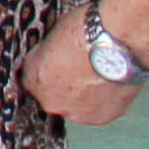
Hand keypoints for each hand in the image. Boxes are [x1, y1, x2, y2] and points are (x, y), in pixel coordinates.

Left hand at [26, 0, 141, 125]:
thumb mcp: (55, 33)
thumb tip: (57, 53)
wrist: (115, 43)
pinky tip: (113, 82)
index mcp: (33, 78)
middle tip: (83, 68)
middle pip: (55, 97)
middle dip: (66, 85)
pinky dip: (106, 100)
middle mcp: (51, 101)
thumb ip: (50, 52)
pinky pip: (100, 110)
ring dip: (86, 96)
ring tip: (101, 74)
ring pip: (78, 107)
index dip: (49, 70)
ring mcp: (77, 112)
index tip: (60, 64)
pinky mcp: (102, 117)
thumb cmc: (86, 31)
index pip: (34, 79)